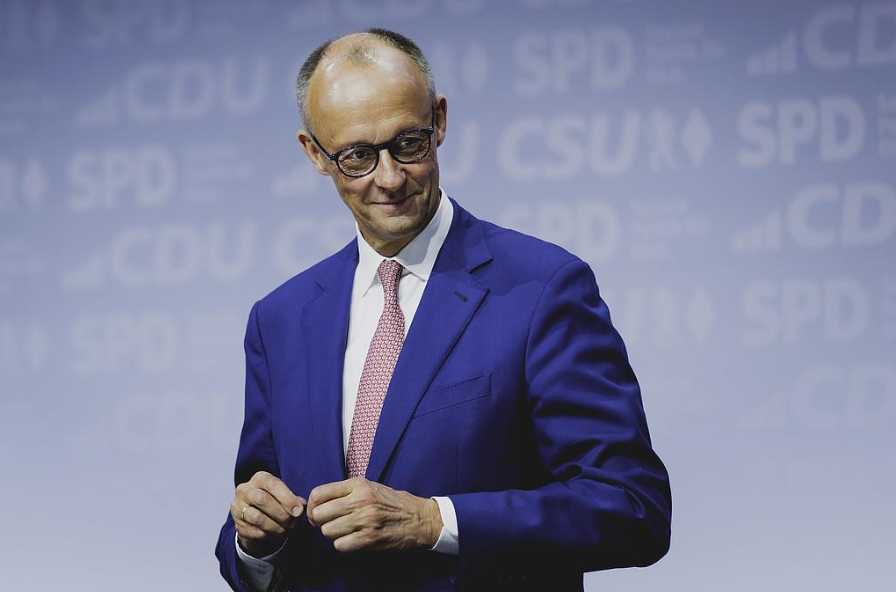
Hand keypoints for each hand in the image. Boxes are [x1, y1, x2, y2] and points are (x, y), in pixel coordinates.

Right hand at [231, 471, 306, 557]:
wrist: (255, 520)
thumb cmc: (273, 503)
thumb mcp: (283, 496)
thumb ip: (293, 500)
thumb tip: (301, 506)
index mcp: (259, 478)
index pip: (272, 484)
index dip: (287, 498)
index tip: (298, 511)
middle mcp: (245, 490)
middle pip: (262, 500)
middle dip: (281, 513)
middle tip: (293, 523)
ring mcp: (238, 508)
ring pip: (258, 518)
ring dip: (276, 527)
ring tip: (286, 530)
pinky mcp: (238, 525)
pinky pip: (254, 532)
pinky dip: (269, 536)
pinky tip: (276, 535)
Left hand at [306, 477, 442, 552]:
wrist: (420, 519)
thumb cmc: (394, 503)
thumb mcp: (370, 486)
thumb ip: (346, 491)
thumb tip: (318, 503)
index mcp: (358, 484)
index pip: (319, 494)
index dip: (312, 506)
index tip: (317, 512)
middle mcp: (360, 500)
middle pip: (319, 514)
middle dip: (320, 522)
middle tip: (328, 524)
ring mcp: (365, 520)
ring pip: (327, 531)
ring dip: (333, 534)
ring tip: (345, 531)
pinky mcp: (369, 538)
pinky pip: (340, 545)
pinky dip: (343, 545)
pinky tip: (353, 540)